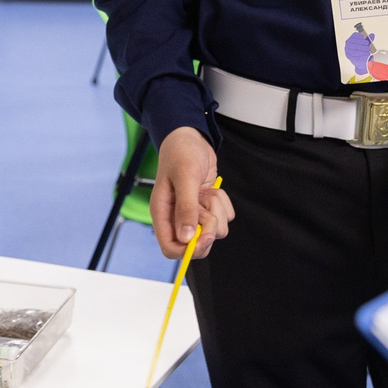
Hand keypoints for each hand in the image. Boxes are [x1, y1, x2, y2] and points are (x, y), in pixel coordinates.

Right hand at [152, 126, 233, 260]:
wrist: (191, 137)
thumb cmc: (182, 153)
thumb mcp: (185, 177)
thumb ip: (186, 208)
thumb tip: (187, 239)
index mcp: (163, 214)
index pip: (171, 248)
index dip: (188, 250)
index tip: (204, 237)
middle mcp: (177, 218)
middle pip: (196, 245)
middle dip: (208, 229)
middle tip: (209, 207)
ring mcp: (194, 213)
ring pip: (214, 231)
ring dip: (217, 210)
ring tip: (207, 191)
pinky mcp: (207, 207)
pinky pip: (224, 217)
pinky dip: (224, 203)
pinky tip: (213, 188)